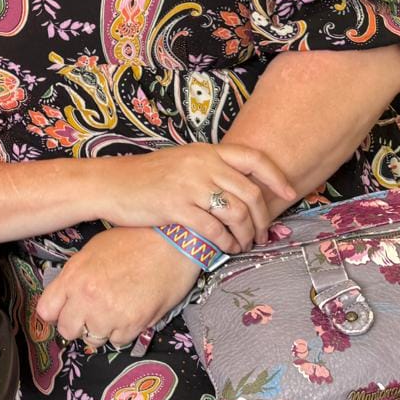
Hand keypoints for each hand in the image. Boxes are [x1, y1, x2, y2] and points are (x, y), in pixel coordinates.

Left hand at [35, 227, 201, 348]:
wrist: (171, 243)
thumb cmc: (133, 240)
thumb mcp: (93, 251)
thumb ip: (75, 276)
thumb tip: (66, 296)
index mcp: (73, 276)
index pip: (46, 311)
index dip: (56, 312)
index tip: (65, 311)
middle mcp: (87, 298)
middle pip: (67, 330)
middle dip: (78, 324)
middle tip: (92, 313)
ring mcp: (109, 314)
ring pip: (92, 340)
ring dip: (102, 329)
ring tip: (116, 310)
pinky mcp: (133, 325)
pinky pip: (118, 341)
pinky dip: (123, 331)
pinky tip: (131, 312)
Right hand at [96, 143, 294, 253]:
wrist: (111, 183)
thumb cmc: (146, 176)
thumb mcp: (182, 161)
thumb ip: (210, 168)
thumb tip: (241, 186)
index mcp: (206, 151)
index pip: (253, 158)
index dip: (276, 176)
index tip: (289, 193)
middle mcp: (202, 165)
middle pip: (250, 192)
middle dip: (263, 218)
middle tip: (263, 234)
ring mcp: (189, 186)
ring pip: (235, 213)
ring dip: (245, 234)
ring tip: (244, 245)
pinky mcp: (176, 207)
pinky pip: (213, 229)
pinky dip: (225, 242)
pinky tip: (225, 248)